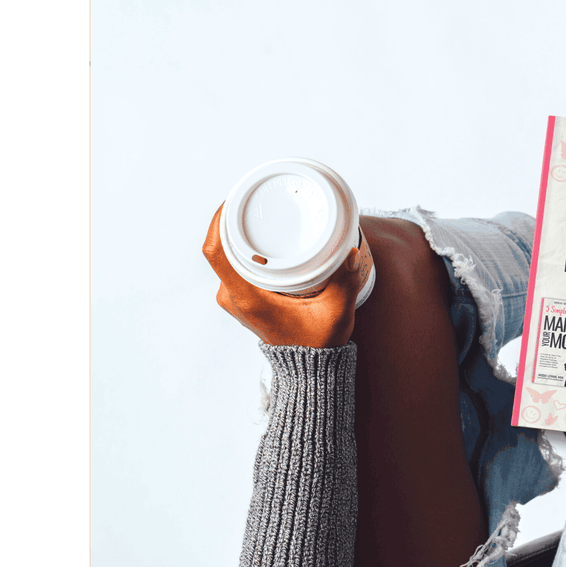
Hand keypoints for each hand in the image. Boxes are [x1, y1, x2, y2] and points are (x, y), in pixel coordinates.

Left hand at [202, 205, 358, 347]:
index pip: (215, 251)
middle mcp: (233, 297)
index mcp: (246, 298)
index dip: (218, 219)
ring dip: (239, 234)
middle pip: (219, 247)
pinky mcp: (242, 298)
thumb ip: (345, 283)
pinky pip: (234, 265)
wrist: (308, 368)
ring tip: (260, 214)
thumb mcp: (335, 313)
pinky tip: (262, 236)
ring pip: (226, 255)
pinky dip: (245, 248)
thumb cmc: (317, 343)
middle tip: (256, 200)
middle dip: (234, 219)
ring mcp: (235, 298)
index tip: (235, 198)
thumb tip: (349, 253)